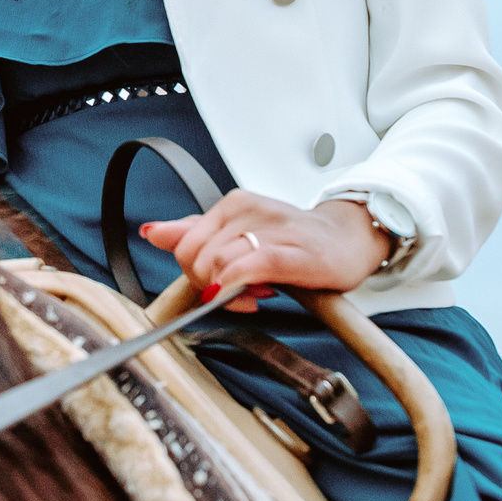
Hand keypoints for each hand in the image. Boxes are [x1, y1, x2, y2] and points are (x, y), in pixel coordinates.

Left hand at [141, 190, 390, 313]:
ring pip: (218, 264)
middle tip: (239, 296)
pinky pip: (248, 268)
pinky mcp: (292, 250)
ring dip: (228, 292)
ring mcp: (270, 227)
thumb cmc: (294, 241)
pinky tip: (253, 296)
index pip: (184, 243)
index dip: (192, 274)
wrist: (349, 239)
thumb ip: (197, 234)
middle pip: (196, 256)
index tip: (216, 288)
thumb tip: (152, 232)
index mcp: (232, 204)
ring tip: (256, 294)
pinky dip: (238, 287)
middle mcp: (247, 208)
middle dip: (209, 286)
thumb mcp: (240, 235)